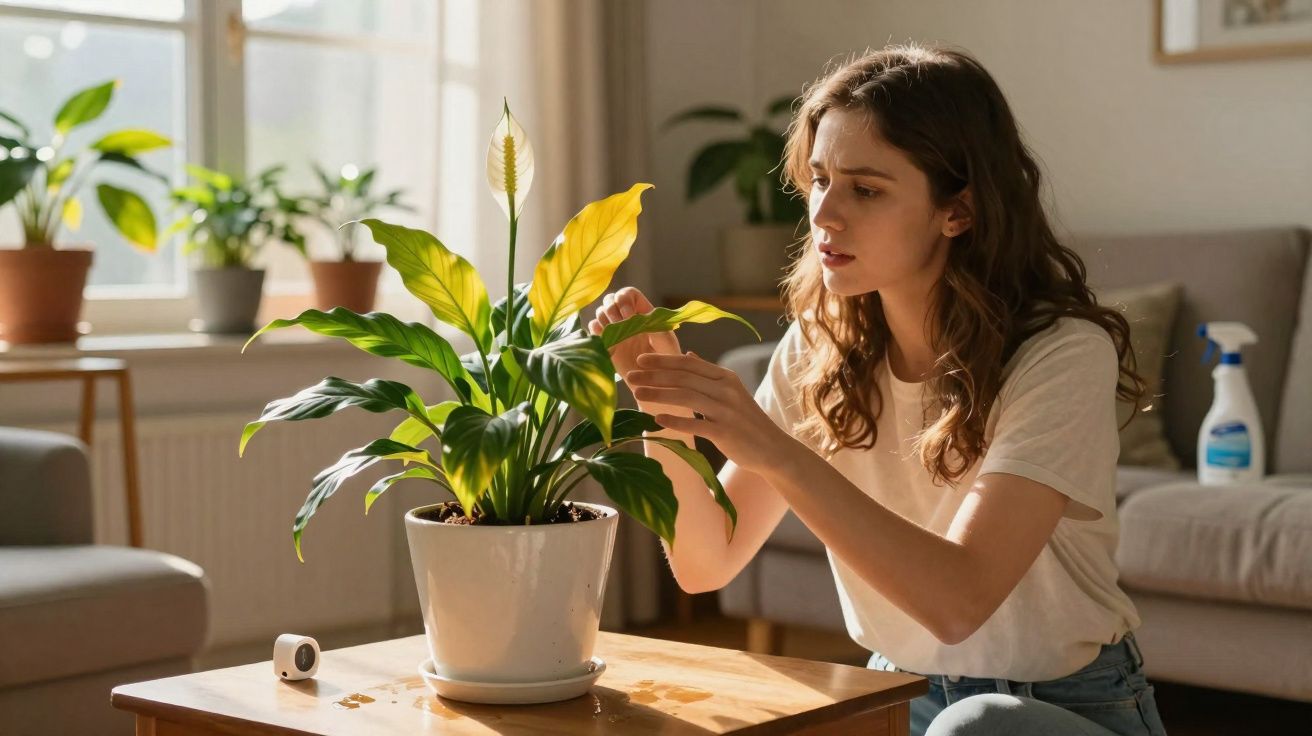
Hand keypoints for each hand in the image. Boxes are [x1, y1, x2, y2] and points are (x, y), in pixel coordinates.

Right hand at [588, 285, 680, 387]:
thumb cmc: (667, 357)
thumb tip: (644, 317)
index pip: (628, 293)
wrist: (656, 378)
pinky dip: (596, 333)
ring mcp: (614, 328)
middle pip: (610, 299)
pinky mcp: (606, 341)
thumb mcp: (667, 342)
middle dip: (612, 309)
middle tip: (619, 325)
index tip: (630, 316)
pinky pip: (593, 329)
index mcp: (642, 311)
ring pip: (600, 312)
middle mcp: (626, 316)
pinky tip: (609, 345)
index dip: (625, 300)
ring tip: (616, 337)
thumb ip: (657, 327)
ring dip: (604, 320)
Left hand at [624, 351, 789, 475]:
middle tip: (630, 375)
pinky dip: (676, 421)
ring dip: (659, 394)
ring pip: (687, 397)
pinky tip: (656, 420)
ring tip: (637, 394)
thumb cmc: (746, 420)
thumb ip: (708, 373)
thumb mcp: (731, 391)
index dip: (663, 360)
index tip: (640, 359)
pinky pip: (696, 424)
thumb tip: (688, 355)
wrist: (772, 448)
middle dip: (654, 375)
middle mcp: (726, 390)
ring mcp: (727, 410)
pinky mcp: (726, 432)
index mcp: (725, 377)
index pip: (688, 363)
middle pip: (684, 378)